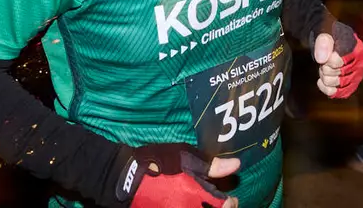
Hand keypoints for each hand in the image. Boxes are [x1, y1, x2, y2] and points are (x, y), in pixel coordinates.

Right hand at [117, 143, 239, 207]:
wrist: (126, 179)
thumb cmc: (158, 164)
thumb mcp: (185, 158)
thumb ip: (210, 166)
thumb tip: (235, 165)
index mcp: (196, 196)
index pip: (222, 205)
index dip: (229, 204)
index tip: (231, 199)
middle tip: (223, 204)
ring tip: (206, 206)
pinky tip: (193, 206)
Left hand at [313, 23, 362, 98]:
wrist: (333, 39)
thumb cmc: (331, 34)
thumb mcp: (326, 32)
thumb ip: (323, 42)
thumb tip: (321, 59)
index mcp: (358, 50)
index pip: (337, 63)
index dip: (326, 61)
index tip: (326, 54)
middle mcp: (361, 65)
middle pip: (336, 76)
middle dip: (325, 69)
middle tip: (325, 61)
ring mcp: (357, 77)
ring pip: (335, 85)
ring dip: (325, 77)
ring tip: (325, 68)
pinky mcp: (352, 86)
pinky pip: (337, 94)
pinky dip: (327, 89)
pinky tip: (322, 81)